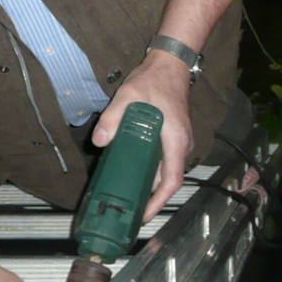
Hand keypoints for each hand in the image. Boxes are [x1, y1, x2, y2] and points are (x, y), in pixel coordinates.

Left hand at [93, 50, 194, 221]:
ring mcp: (181, 143)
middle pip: (168, 181)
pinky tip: (135, 176)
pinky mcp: (175, 139)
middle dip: (151, 199)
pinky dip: (153, 174)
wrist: (170, 66)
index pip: (171, 181)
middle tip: (130, 212)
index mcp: (175, 140)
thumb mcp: (129, 95)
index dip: (158, 201)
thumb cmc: (154, 81)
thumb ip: (113, 118)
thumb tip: (99, 141)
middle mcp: (182, 146)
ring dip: (151, 187)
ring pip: (167, 172)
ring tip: (131, 198)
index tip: (144, 215)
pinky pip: (166, 163)